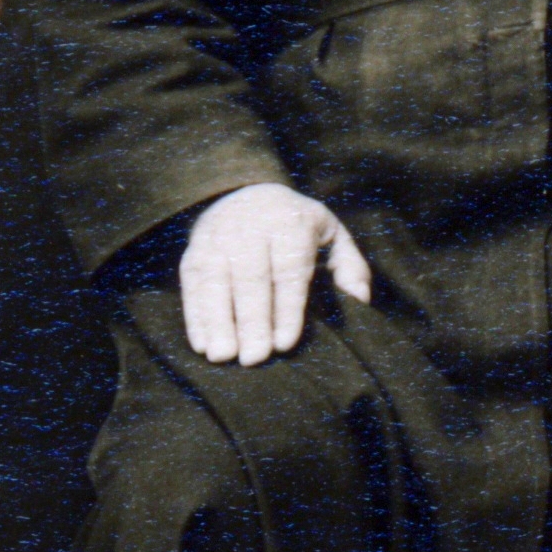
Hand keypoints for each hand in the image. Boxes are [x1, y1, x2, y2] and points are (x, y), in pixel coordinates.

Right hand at [181, 181, 368, 363]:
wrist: (246, 193)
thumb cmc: (297, 225)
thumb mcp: (331, 234)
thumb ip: (349, 267)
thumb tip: (359, 300)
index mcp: (290, 223)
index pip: (288, 270)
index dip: (286, 308)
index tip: (285, 343)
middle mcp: (250, 228)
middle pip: (249, 278)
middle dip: (251, 321)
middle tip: (254, 358)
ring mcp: (216, 238)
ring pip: (214, 282)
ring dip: (218, 322)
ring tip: (223, 356)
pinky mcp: (193, 252)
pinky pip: (192, 286)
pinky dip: (195, 316)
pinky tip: (201, 343)